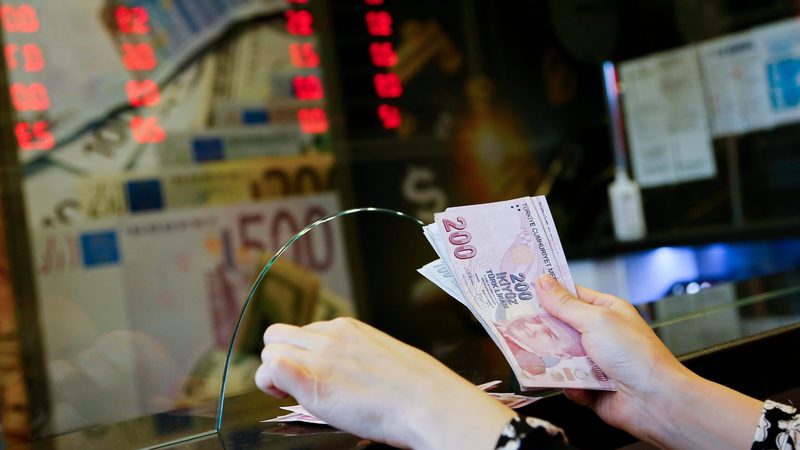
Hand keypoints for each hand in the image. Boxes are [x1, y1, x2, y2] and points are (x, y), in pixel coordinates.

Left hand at [255, 317, 514, 449]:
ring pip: (269, 350)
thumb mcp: (383, 356)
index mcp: (347, 328)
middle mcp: (329, 335)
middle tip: (293, 385)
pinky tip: (286, 396)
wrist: (424, 402)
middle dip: (279, 358)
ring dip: (273, 372)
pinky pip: (270, 368)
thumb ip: (356, 354)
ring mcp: (319, 355)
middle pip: (277, 335)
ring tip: (292, 393)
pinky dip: (270, 383)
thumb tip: (350, 368)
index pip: (302, 331)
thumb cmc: (414, 388)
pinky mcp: (310, 379)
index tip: (309, 373)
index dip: (298, 354)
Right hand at [535, 275, 762, 449]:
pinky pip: (566, 382)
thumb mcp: (596, 320)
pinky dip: (569, 385)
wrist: (655, 401)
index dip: (548, 293)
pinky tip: (577, 385)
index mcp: (606, 311)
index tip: (523, 290)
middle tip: (520, 324)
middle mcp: (599, 334)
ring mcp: (594, 361)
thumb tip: (544, 283)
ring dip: (554, 359)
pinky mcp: (589, 387)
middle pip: (559, 327)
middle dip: (543, 329)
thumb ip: (565, 304)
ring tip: (547, 358)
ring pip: (559, 356)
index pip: (570, 296)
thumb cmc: (636, 355)